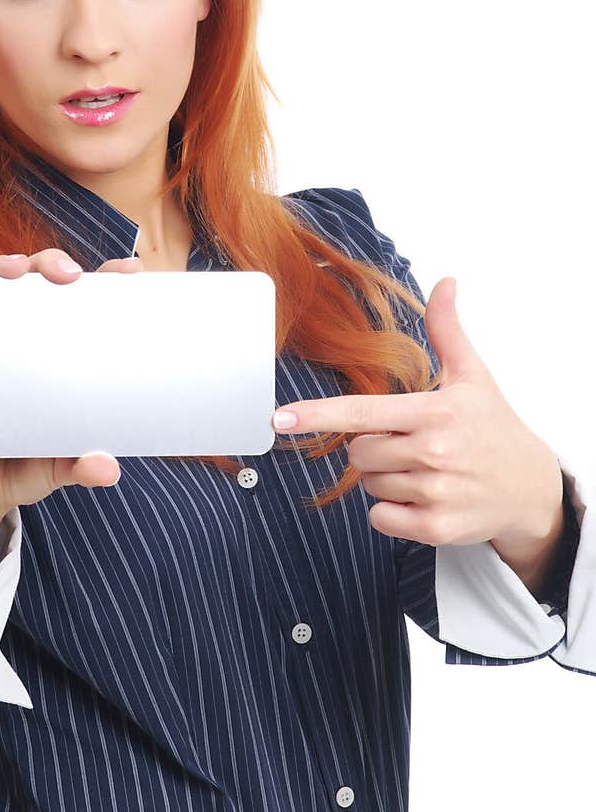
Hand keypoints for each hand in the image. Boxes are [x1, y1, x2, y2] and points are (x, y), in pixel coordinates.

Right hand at [0, 248, 142, 529]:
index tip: (129, 271)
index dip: (102, 279)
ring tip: (10, 272)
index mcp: (51, 355)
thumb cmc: (28, 467)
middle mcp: (15, 344)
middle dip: (46, 263)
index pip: (78, 303)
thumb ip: (82, 466)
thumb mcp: (61, 466)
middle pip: (28, 283)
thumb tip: (109, 472)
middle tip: (67, 274)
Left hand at [272, 278, 562, 547]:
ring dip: (385, 479)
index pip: (362, 413)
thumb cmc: (494, 428)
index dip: (317, 415)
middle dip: (372, 448)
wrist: (531, 488)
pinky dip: (392, 511)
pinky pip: (380, 518)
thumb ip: (448, 330)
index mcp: (435, 413)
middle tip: (409, 444)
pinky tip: (423, 498)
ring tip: (425, 470)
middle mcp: (434, 452)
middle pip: (357, 453)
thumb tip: (445, 283)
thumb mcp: (473, 376)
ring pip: (368, 485)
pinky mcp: (436, 528)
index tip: (279, 419)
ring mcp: (435, 492)